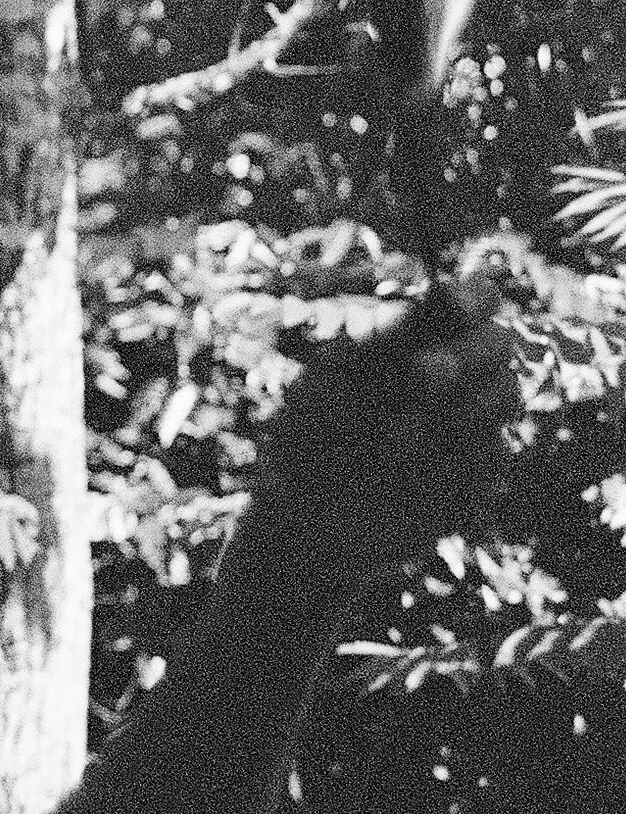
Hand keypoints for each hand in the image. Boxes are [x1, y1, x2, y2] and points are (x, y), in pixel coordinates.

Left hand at [257, 277, 518, 584]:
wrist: (306, 523)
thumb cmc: (308, 439)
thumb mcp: (337, 386)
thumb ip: (393, 343)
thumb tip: (446, 290)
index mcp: (411, 342)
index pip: (471, 301)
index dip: (473, 297)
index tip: (451, 303)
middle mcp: (454, 376)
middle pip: (498, 343)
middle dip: (464, 355)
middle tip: (419, 374)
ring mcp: (471, 423)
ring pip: (507, 394)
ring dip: (462, 407)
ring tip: (398, 438)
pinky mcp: (479, 472)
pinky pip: (498, 453)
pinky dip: (460, 457)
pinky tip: (413, 474)